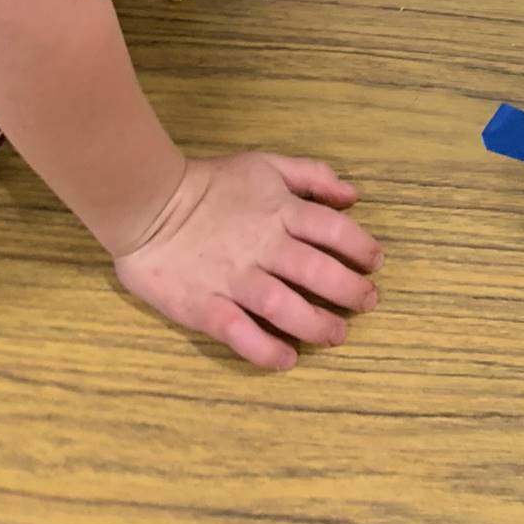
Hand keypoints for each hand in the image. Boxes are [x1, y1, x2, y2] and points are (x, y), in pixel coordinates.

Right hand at [114, 151, 381, 371]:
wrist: (148, 203)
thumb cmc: (211, 183)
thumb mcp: (267, 164)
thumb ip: (312, 176)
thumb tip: (352, 195)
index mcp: (281, 211)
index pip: (334, 230)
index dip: (361, 247)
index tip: (375, 263)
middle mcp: (264, 247)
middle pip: (318, 272)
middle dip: (350, 291)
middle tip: (368, 303)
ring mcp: (234, 279)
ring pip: (285, 307)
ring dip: (317, 325)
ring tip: (337, 335)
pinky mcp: (205, 306)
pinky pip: (241, 334)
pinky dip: (266, 349)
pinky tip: (287, 359)